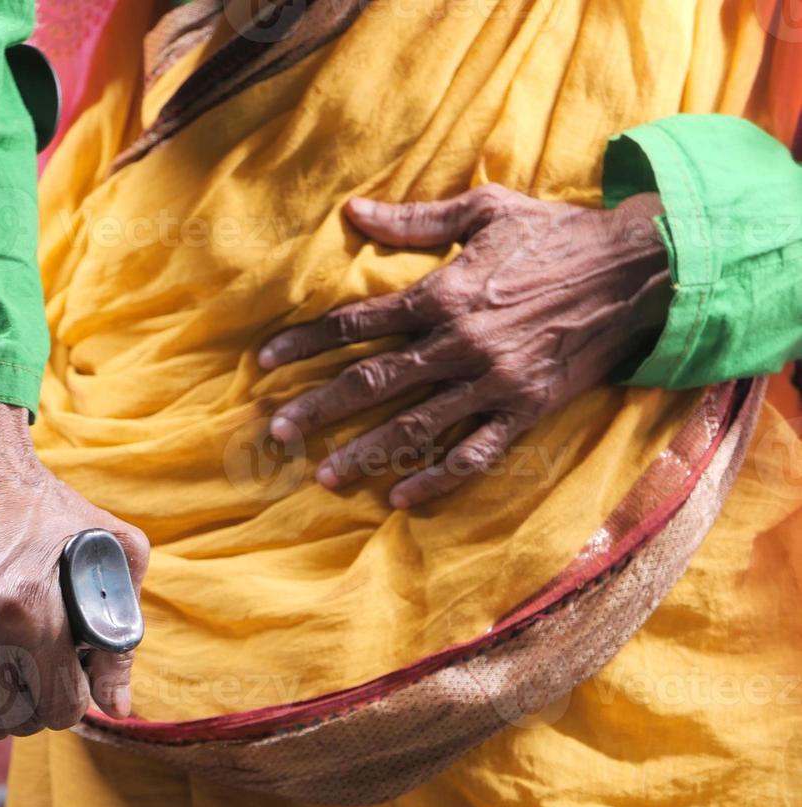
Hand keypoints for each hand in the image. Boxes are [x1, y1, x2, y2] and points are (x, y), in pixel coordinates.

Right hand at [0, 378, 149, 744]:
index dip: (76, 696)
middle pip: (21, 720)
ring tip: (12, 669)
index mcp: (28, 609)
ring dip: (3, 709)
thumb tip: (117, 706)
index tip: (73, 674)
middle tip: (43, 666)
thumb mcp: (107, 546)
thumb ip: (122, 635)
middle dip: (41, 701)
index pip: (62, 708)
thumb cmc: (36, 502)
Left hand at [259, 185, 671, 507]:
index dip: (305, 341)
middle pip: (373, 382)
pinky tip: (401, 498)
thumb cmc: (556, 234)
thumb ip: (415, 221)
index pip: (355, 322)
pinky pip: (474, 453)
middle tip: (275, 432)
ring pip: (415, 426)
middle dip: (318, 408)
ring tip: (323, 477)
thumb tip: (353, 212)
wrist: (640, 268)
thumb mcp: (485, 211)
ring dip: (366, 453)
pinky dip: (437, 478)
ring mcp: (493, 382)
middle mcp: (460, 343)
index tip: (264, 360)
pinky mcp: (526, 409)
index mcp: (443, 293)